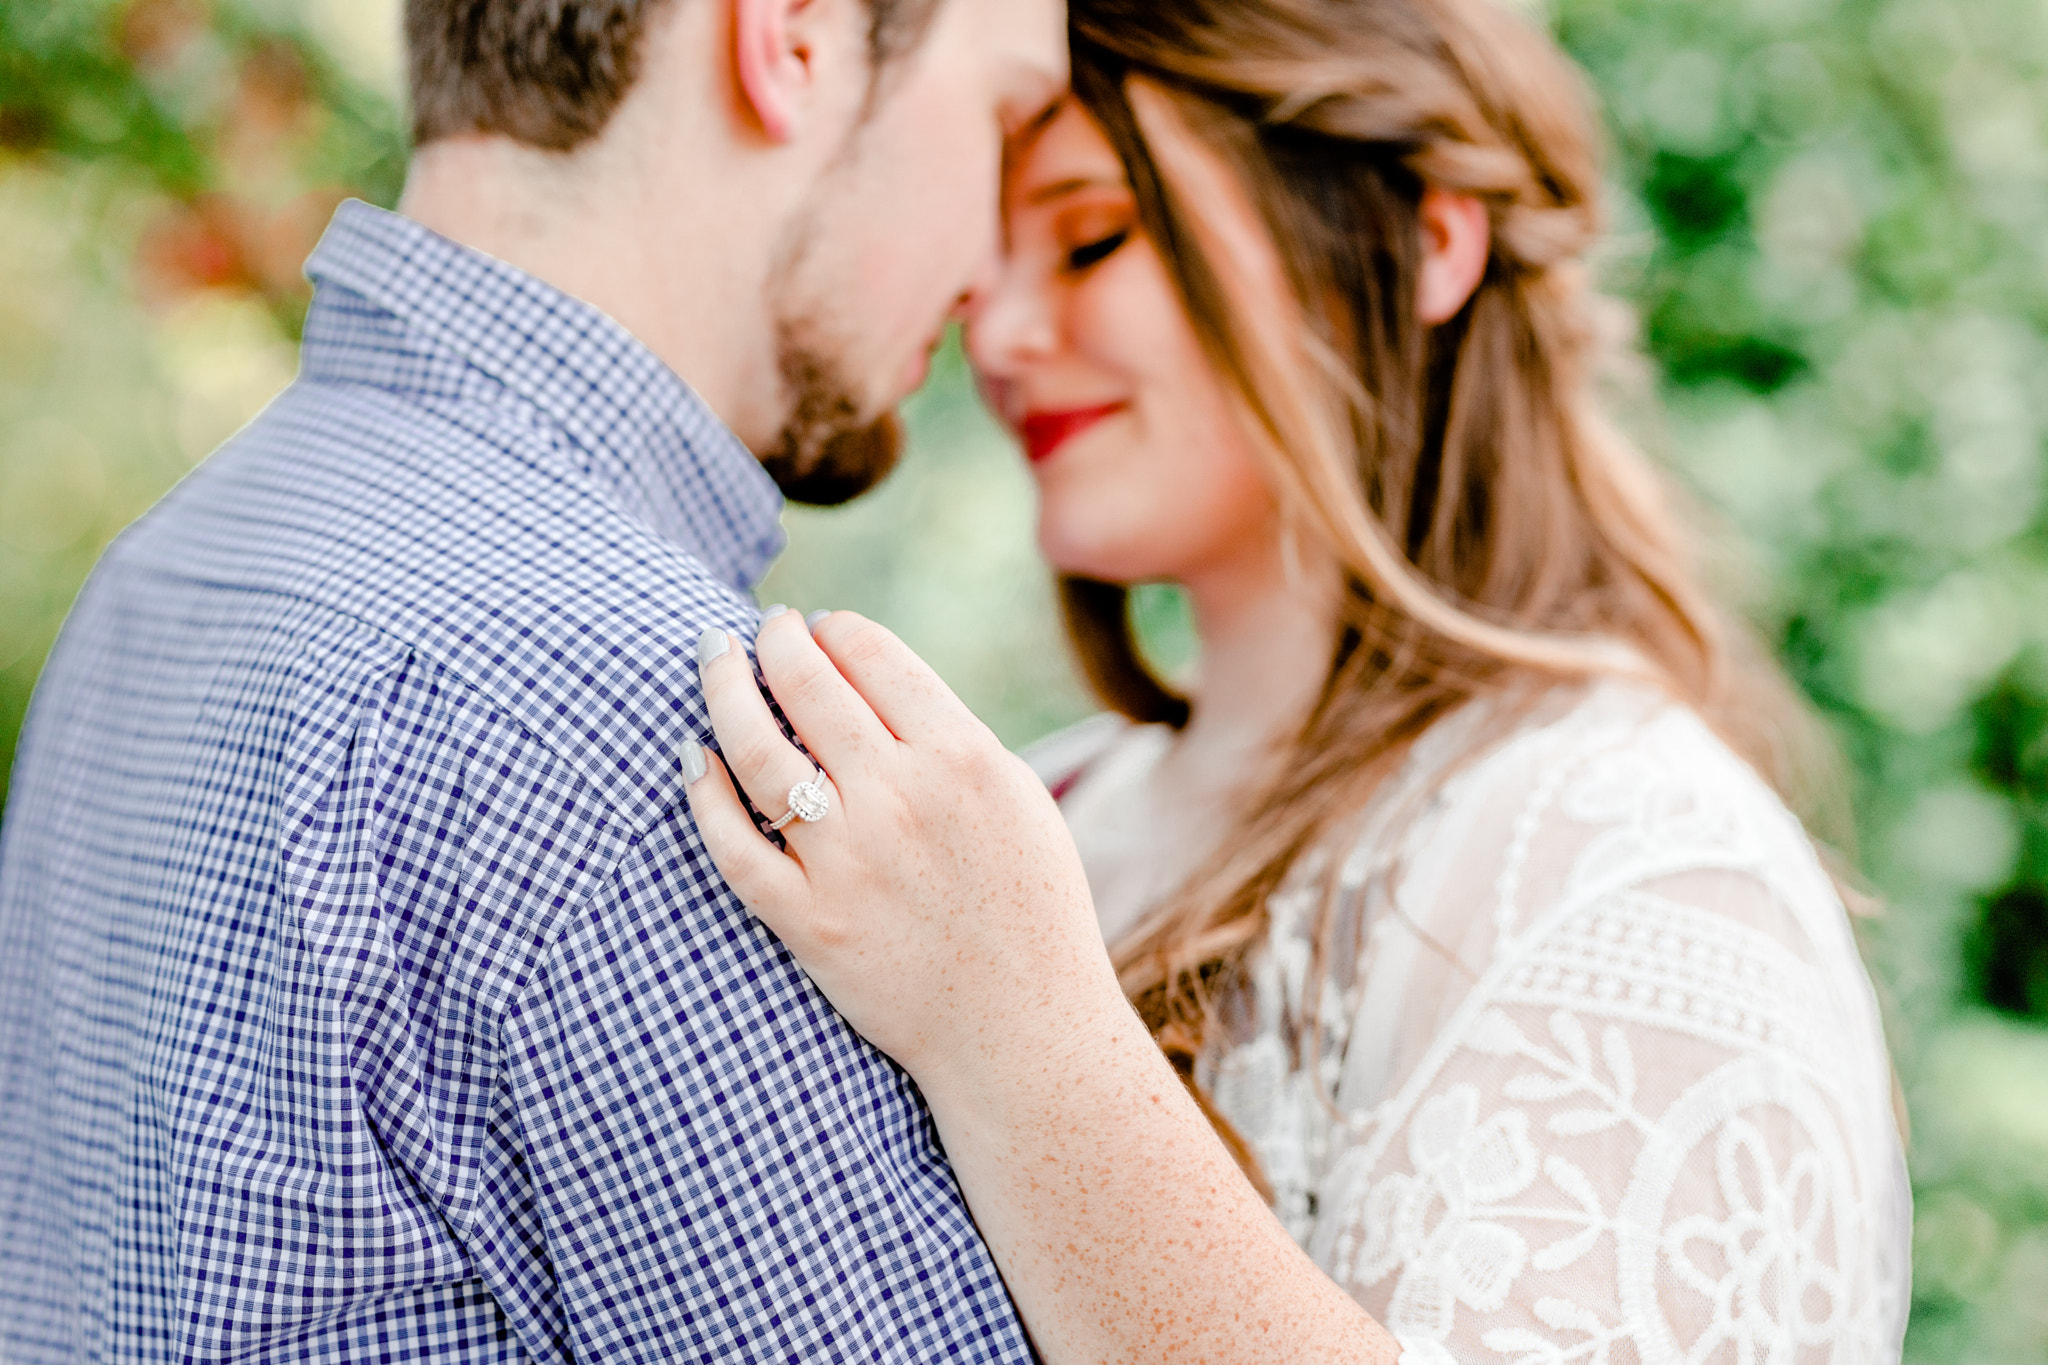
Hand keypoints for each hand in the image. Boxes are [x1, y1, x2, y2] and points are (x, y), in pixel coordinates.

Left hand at [682, 609, 1124, 1088]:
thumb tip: (868, 676)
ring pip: (754, 750)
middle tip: (759, 629)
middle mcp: (899, 798)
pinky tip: (691, 757)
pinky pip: (732, 845)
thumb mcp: (1018, 798)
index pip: (871, 654)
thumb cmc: (1031, 907)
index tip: (818, 627)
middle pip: (805, 683)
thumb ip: (948, 736)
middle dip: (773, 639)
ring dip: (723, 688)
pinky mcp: (808, 921)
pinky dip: (702, 792)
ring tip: (713, 657)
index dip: (832, 629)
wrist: (1025, 1031)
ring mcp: (847, 862)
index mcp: (961, 756)